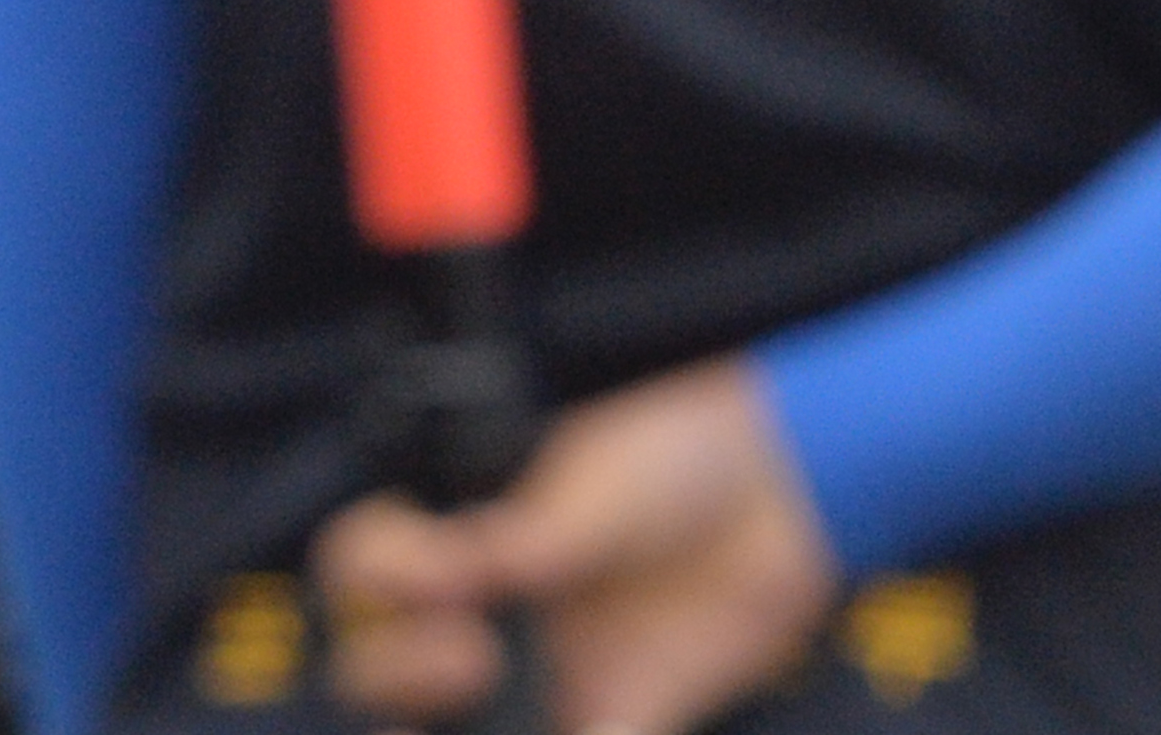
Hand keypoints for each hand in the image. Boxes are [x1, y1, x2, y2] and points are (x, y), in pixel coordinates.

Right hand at [314, 358, 838, 734]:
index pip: (368, 566)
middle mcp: (487, 614)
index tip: (424, 575)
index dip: (372, 575)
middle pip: (382, 675)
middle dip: (397, 675)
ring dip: (448, 733)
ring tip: (491, 711)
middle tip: (473, 657)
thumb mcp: (601, 482)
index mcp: (466, 537)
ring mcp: (542, 676)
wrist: (792, 483)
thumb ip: (525, 539)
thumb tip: (438, 579)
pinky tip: (591, 730)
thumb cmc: (686, 454)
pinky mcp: (617, 718)